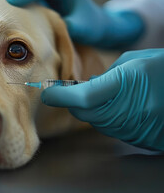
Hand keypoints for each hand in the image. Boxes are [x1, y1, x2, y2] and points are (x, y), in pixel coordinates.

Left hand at [41, 49, 163, 150]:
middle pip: (82, 111)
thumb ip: (104, 75)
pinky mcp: (139, 139)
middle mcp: (128, 110)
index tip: (47, 91)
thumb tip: (83, 87)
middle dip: (71, 100)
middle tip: (70, 89)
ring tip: (105, 93)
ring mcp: (133, 128)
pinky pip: (111, 128)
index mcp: (126, 85)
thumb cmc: (163, 70)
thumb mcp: (134, 61)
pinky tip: (121, 105)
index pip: (82, 97)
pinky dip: (107, 117)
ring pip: (94, 120)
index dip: (60, 95)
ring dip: (90, 108)